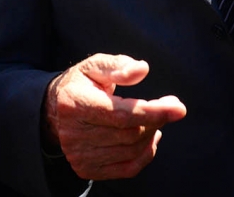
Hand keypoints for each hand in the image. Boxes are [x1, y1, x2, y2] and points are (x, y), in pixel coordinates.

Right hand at [43, 53, 186, 180]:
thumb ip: (118, 66)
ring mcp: (79, 155)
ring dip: (151, 134)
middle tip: (170, 106)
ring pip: (131, 151)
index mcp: (76, 104)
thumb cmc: (81, 83)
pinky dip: (145, 154)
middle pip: (130, 134)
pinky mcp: (86, 168)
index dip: (153, 112)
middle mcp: (74, 133)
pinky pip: (127, 169)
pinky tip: (149, 137)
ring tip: (155, 118)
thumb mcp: (95, 65)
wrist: (54, 110)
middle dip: (156, 120)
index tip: (179, 108)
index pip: (121, 114)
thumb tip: (142, 69)